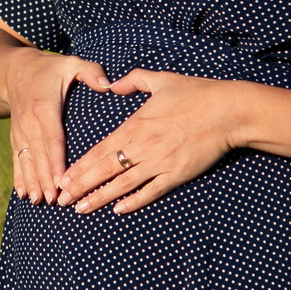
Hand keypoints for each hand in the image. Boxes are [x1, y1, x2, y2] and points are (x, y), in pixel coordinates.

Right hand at [3, 49, 111, 203]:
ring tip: (38, 201)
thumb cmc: (50, 68)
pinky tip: (22, 194)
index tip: (62, 180)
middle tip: (55, 199)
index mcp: (45, 108)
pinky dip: (19, 177)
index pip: (53, 139)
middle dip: (45, 178)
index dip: (56, 161)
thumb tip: (109, 86)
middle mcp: (29, 122)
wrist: (14, 70)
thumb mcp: (71, 63)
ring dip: (32, 181)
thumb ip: (91, 72)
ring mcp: (20, 131)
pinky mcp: (15, 137)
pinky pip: (16, 159)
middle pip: (39, 155)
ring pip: (26, 160)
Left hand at [54, 70, 241, 214]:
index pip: (99, 150)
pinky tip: (118, 210)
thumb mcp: (160, 80)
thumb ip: (132, 81)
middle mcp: (142, 146)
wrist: (228, 111)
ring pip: (123, 184)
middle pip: (104, 170)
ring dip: (100, 198)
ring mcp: (159, 162)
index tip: (63, 178)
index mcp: (134, 125)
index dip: (79, 166)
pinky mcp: (177, 174)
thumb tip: (112, 84)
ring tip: (81, 209)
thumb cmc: (196, 93)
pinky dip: (134, 201)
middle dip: (81, 186)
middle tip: (62, 200)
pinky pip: (151, 191)